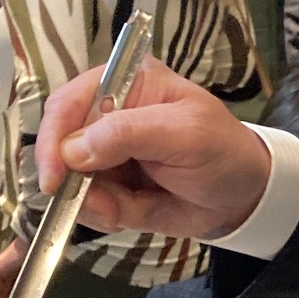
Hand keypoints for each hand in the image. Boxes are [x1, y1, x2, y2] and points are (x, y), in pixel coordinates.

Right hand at [35, 59, 270, 240]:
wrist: (244, 196)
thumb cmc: (222, 150)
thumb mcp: (185, 134)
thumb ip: (129, 134)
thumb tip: (72, 150)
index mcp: (125, 83)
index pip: (68, 103)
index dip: (54, 138)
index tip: (56, 176)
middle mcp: (107, 115)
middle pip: (57, 144)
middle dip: (72, 180)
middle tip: (103, 202)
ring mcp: (104, 153)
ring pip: (69, 181)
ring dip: (93, 201)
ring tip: (131, 205)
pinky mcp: (109, 186)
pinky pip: (87, 204)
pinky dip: (106, 214)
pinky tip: (135, 210)